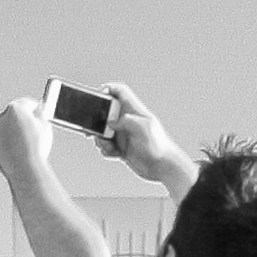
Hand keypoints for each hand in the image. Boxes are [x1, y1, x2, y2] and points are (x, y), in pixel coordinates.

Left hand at [0, 97, 56, 185]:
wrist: (24, 167)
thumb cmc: (35, 146)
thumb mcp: (45, 126)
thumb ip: (40, 115)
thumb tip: (37, 112)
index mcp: (15, 108)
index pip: (28, 103)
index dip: (38, 109)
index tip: (42, 114)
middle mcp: (3, 117)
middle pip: (17, 113)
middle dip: (26, 119)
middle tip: (38, 127)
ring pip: (11, 127)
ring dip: (19, 131)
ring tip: (32, 142)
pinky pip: (7, 139)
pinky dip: (14, 142)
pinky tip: (24, 150)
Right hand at [101, 81, 197, 199]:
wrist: (163, 167)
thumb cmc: (159, 146)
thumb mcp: (144, 127)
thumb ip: (127, 120)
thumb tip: (111, 123)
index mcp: (134, 111)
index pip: (120, 92)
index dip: (108, 89)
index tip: (99, 94)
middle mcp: (127, 121)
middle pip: (105, 112)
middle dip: (97, 120)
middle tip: (93, 130)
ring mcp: (124, 134)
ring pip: (103, 131)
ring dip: (100, 139)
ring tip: (108, 146)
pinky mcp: (122, 148)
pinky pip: (107, 145)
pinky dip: (106, 149)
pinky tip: (114, 154)